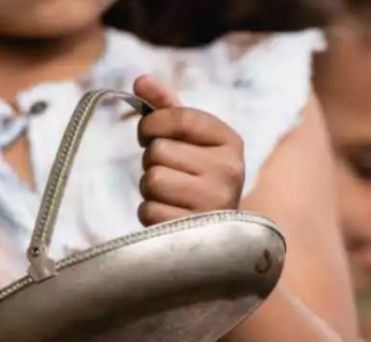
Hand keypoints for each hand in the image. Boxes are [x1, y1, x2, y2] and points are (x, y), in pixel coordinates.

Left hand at [134, 74, 244, 225]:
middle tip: (171, 174)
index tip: (147, 134)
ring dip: (150, 189)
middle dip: (154, 162)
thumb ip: (167, 109)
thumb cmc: (199, 179)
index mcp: (230, 141)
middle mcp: (228, 170)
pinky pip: (149, 210)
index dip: (152, 123)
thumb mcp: (191, 141)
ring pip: (151, 180)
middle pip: (158, 151)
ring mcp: (214, 202)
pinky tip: (171, 216)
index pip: (178, 116)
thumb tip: (140, 79)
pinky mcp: (194, 230)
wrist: (218, 234)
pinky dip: (151, 213)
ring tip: (171, 195)